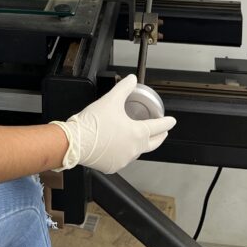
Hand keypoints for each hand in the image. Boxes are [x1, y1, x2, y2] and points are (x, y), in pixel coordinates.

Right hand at [51, 74, 175, 173]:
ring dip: (140, 144)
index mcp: (137, 133)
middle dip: (159, 137)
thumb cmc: (92, 124)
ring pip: (137, 151)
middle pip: (153, 143)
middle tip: (162, 132)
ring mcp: (124, 159)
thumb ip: (124, 88)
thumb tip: (132, 79)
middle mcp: (134, 149)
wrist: (75, 142)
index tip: (171, 121)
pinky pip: (122, 158)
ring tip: (136, 137)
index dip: (166, 122)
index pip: (158, 127)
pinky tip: (117, 146)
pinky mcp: (112, 166)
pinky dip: (123, 152)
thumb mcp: (111, 100)